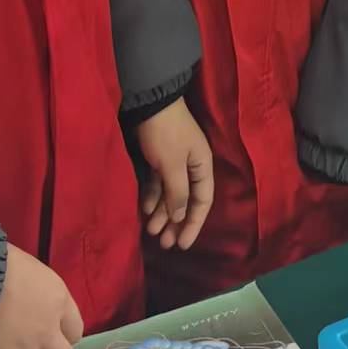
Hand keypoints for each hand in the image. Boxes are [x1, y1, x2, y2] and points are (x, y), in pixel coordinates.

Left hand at [136, 98, 213, 249]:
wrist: (149, 102)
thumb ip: (178, 193)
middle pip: (186, 201)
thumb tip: (181, 217)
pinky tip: (145, 209)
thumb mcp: (172, 165)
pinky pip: (159, 183)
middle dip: (176, 223)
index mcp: (202, 166)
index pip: (202, 202)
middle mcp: (191, 166)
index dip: (194, 225)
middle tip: (163, 244)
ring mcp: (175, 162)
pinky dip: (153, 197)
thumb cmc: (166, 134)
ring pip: (171, 194)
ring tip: (150, 231)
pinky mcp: (159, 158)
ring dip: (162, 212)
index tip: (182, 245)